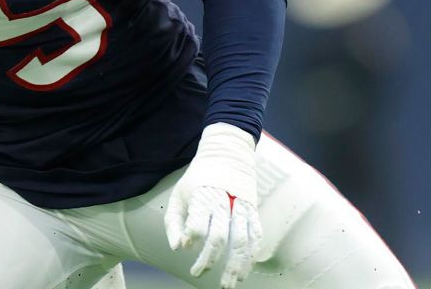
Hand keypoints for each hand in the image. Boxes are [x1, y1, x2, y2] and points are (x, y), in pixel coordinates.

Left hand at [163, 123, 262, 288]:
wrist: (227, 154)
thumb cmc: (198, 178)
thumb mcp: (179, 193)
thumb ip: (174, 222)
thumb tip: (178, 248)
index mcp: (203, 196)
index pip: (198, 223)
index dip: (192, 237)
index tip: (186, 246)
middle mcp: (224, 203)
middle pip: (219, 236)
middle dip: (209, 259)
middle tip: (198, 273)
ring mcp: (242, 207)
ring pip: (242, 241)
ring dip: (236, 265)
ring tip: (229, 283)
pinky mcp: (253, 210)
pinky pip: (256, 236)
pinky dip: (252, 255)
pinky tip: (245, 270)